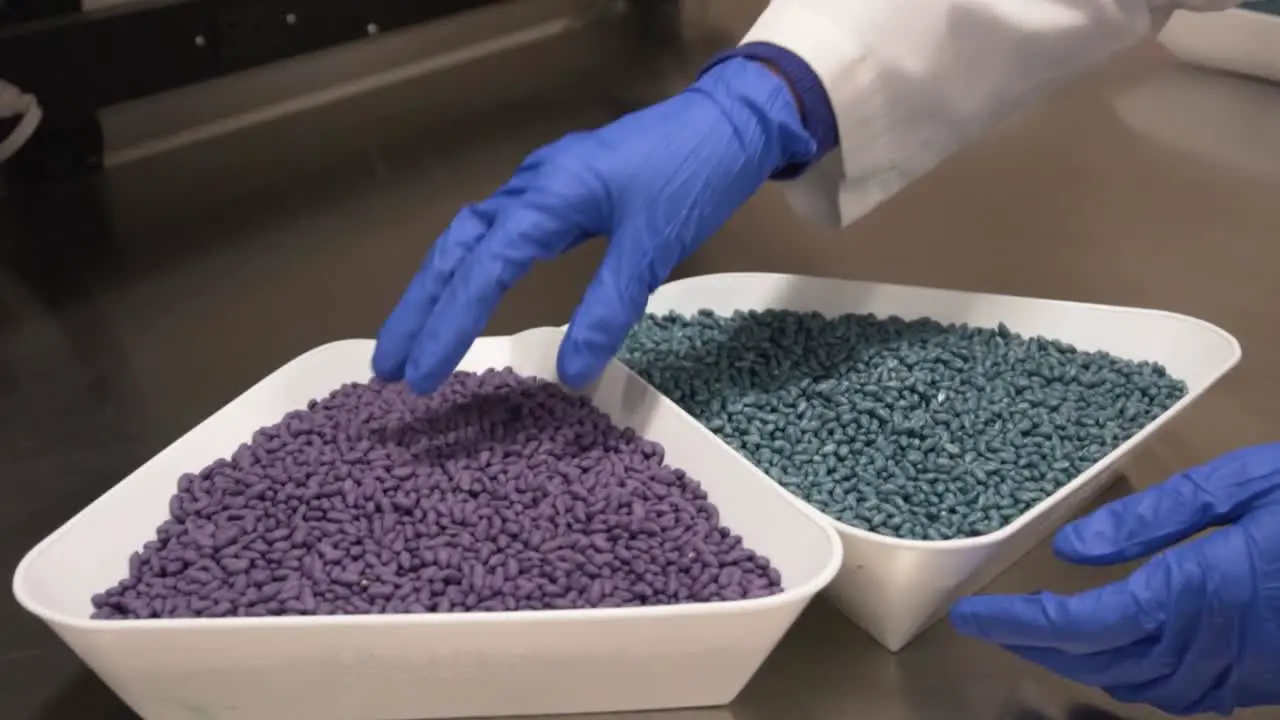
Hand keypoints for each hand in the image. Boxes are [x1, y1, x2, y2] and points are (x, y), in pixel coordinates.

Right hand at [373, 58, 815, 392]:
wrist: (728, 120)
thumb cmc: (693, 175)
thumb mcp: (654, 245)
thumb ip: (610, 306)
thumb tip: (569, 373)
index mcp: (549, 196)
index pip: (483, 269)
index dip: (448, 325)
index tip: (420, 376)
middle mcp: (532, 187)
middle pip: (455, 249)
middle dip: (417, 308)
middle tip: (386, 365)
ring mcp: (542, 185)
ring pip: (469, 238)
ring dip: (436, 288)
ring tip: (410, 338)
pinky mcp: (558, 192)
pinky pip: (495, 232)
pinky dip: (469, 268)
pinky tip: (465, 292)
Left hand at [951, 443, 1279, 715]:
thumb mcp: (1240, 487)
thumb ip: (1153, 519)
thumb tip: (1073, 547)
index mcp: (1198, 590)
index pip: (1084, 623)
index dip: (1022, 624)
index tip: (972, 615)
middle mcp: (1211, 644)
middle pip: (1099, 661)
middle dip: (1036, 645)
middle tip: (991, 623)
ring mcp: (1240, 672)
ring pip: (1136, 687)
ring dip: (1079, 666)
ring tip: (1037, 636)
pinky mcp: (1260, 681)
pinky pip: (1179, 695)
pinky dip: (1131, 679)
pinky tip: (1116, 656)